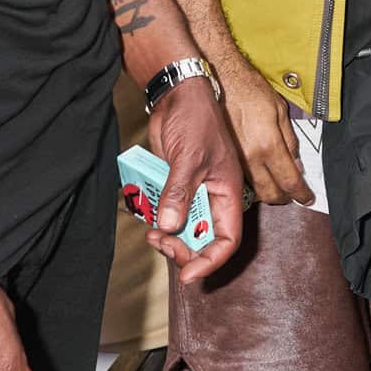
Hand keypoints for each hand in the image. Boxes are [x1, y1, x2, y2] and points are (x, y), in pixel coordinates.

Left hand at [146, 73, 245, 281]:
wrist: (175, 96)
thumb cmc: (195, 119)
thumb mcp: (189, 157)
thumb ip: (178, 193)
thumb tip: (167, 226)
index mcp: (228, 194)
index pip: (227, 238)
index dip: (210, 260)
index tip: (188, 274)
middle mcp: (212, 198)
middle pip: (202, 240)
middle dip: (182, 249)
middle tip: (160, 242)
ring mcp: (192, 194)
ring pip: (182, 230)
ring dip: (166, 237)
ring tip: (150, 231)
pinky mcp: (173, 188)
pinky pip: (165, 214)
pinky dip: (154, 220)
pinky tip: (143, 211)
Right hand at [216, 49, 311, 207]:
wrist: (220, 79)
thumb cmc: (249, 89)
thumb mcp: (280, 110)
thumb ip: (290, 140)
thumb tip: (296, 163)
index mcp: (268, 144)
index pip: (289, 181)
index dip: (301, 194)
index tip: (307, 198)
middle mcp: (250, 157)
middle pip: (270, 193)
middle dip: (284, 198)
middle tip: (293, 194)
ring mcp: (235, 159)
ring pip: (254, 190)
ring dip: (268, 191)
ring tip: (278, 184)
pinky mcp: (225, 157)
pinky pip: (242, 178)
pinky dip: (254, 182)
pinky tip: (261, 174)